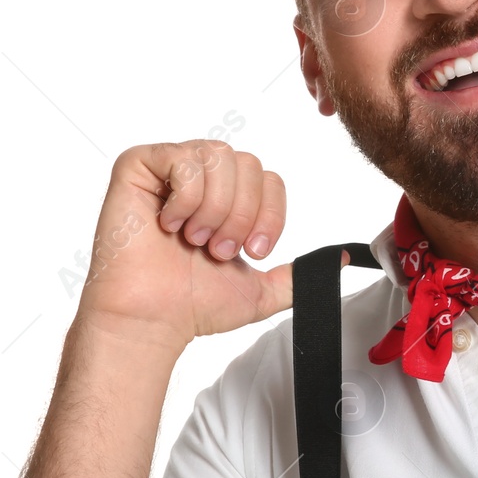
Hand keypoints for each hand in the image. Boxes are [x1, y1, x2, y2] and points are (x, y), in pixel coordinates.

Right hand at [77, 139, 346, 349]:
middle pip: (249, 163)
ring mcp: (169, 168)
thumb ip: (300, 273)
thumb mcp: (262, 290)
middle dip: (242, 214)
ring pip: (220, 157)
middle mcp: (201, 177)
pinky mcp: (138, 165)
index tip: (252, 251)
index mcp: (228, 198)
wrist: (153, 319)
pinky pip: (182, 158)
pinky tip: (169, 224)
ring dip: (215, 208)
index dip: (268, 215)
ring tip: (195, 238)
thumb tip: (340, 260)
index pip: (269, 179)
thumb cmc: (194, 304)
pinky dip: (185, 198)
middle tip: (218, 249)